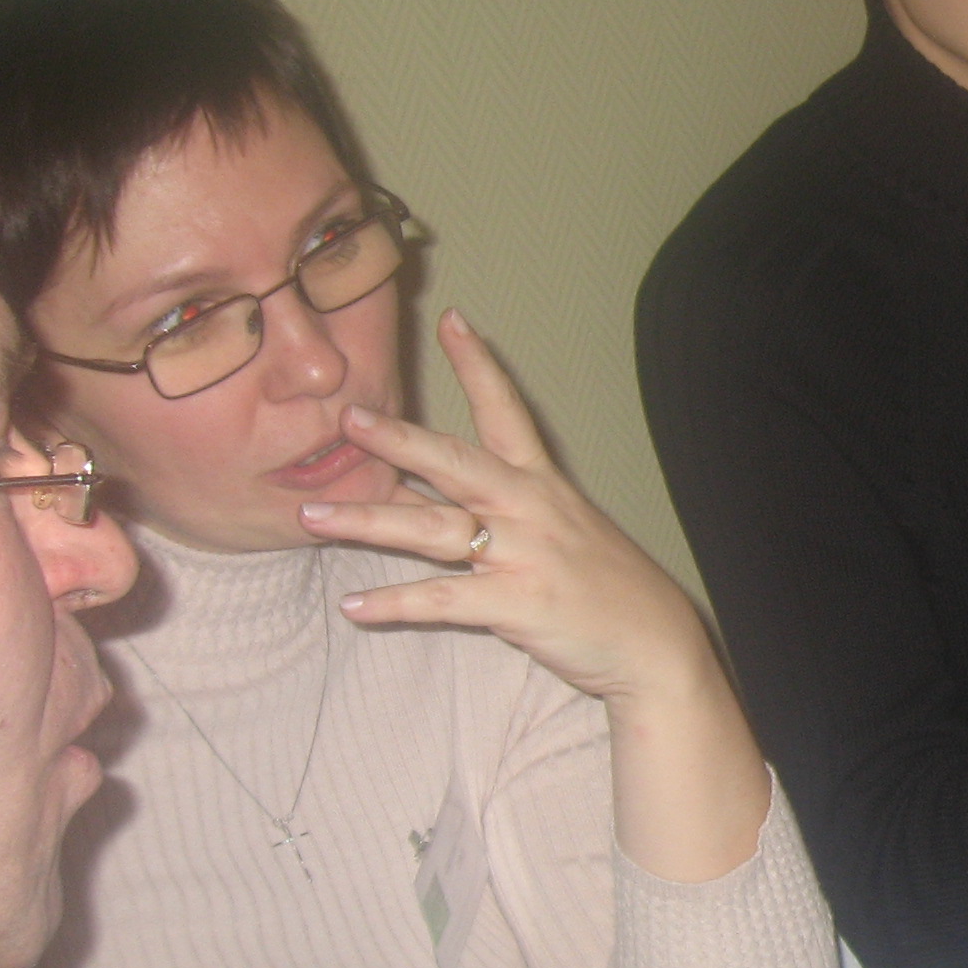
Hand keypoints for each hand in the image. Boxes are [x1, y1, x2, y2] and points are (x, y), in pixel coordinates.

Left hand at [301, 309, 770, 881]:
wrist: (656, 646)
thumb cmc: (607, 589)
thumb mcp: (566, 533)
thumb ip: (508, 513)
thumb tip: (438, 499)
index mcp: (543, 486)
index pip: (508, 413)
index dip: (480, 366)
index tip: (453, 321)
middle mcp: (531, 509)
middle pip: (456, 462)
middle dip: (399, 439)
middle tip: (348, 418)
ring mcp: (524, 555)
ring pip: (434, 528)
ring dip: (367, 521)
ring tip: (311, 516)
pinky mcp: (518, 604)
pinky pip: (444, 600)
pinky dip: (396, 603)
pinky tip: (355, 608)